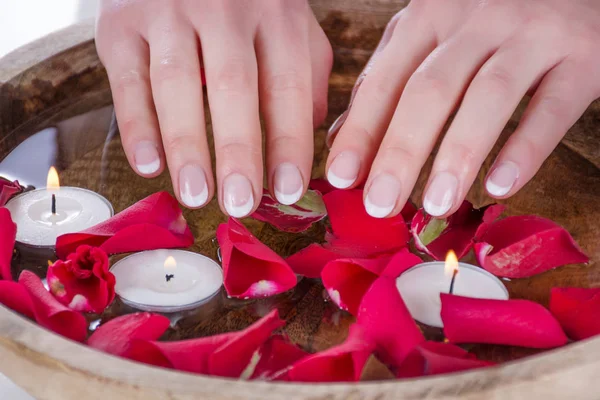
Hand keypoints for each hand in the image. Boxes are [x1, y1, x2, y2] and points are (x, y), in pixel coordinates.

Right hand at [96, 0, 331, 215]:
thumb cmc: (242, 5)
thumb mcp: (286, 24)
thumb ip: (304, 73)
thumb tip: (307, 137)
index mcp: (276, 14)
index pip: (287, 86)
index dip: (289, 143)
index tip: (289, 191)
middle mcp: (225, 9)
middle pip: (233, 86)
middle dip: (238, 152)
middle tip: (240, 204)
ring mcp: (169, 11)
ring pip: (177, 83)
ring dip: (187, 146)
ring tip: (197, 195)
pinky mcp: (121, 22)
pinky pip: (128, 80)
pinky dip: (137, 126)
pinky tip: (149, 165)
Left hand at [326, 0, 599, 217]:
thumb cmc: (489, 21)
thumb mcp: (432, 35)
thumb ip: (388, 80)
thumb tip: (341, 140)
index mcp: (430, 15)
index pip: (386, 79)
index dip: (361, 130)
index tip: (340, 177)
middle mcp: (476, 20)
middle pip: (430, 90)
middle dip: (400, 151)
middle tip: (379, 204)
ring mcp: (531, 34)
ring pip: (487, 98)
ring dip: (456, 155)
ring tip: (435, 205)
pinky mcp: (582, 56)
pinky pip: (551, 108)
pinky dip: (524, 149)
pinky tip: (499, 186)